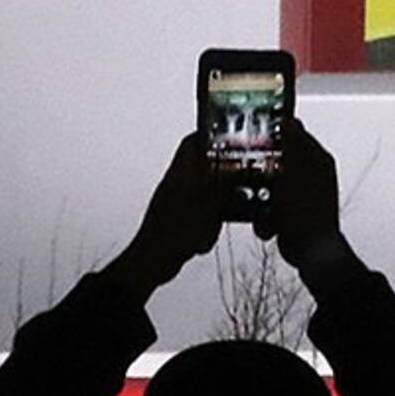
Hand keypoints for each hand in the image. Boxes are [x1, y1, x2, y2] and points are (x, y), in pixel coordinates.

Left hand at [109, 133, 227, 296]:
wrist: (152, 263)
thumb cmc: (172, 234)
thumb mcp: (208, 207)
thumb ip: (224, 187)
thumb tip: (238, 170)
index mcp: (178, 175)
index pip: (190, 144)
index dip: (209, 134)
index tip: (229, 132)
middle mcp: (176, 186)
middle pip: (200, 166)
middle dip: (222, 169)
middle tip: (242, 171)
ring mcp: (177, 204)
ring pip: (203, 191)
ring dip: (218, 199)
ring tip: (232, 205)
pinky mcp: (180, 221)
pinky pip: (201, 213)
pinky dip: (210, 220)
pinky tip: (213, 231)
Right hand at [265, 116, 341, 265]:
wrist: (311, 252)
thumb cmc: (306, 212)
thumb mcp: (294, 173)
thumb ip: (292, 146)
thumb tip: (290, 121)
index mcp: (319, 161)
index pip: (296, 135)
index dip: (276, 133)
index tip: (254, 134)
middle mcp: (313, 175)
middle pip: (280, 160)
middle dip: (263, 169)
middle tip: (248, 171)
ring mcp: (303, 195)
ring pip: (272, 185)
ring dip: (262, 197)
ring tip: (260, 207)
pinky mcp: (293, 213)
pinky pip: (272, 207)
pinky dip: (267, 216)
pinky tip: (266, 224)